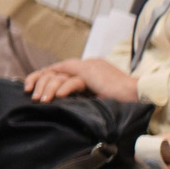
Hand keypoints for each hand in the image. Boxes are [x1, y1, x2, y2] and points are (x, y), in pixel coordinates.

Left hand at [24, 58, 140, 102]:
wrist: (140, 96)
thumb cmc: (122, 103)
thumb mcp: (95, 98)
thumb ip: (81, 96)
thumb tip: (62, 104)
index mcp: (88, 69)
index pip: (59, 70)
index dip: (41, 78)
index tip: (30, 89)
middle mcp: (87, 64)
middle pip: (55, 70)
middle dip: (39, 82)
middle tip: (32, 96)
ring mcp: (90, 67)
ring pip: (60, 74)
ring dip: (48, 88)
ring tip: (41, 100)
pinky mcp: (93, 73)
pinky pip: (72, 79)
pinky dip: (63, 88)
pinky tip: (57, 97)